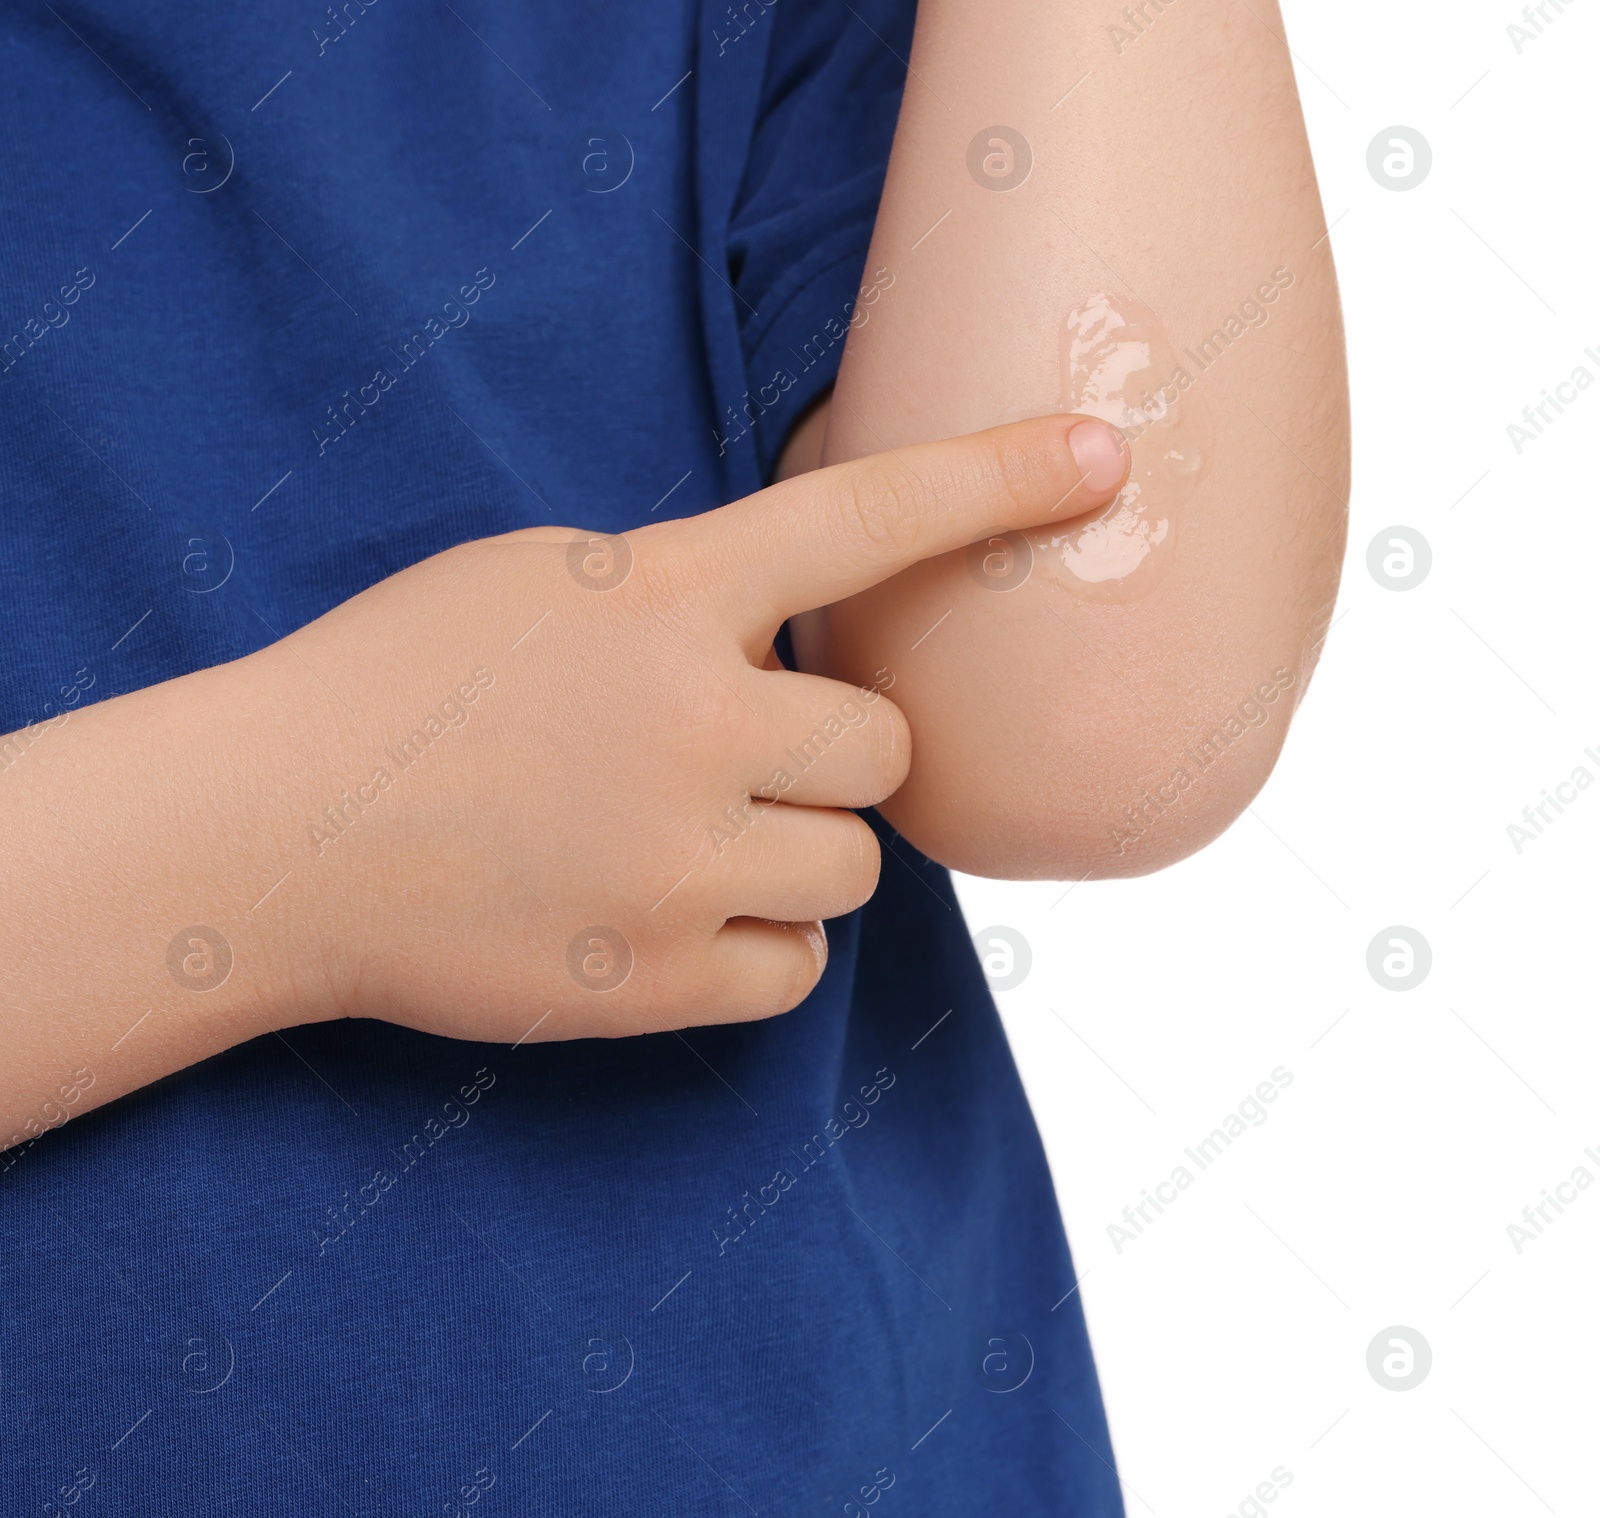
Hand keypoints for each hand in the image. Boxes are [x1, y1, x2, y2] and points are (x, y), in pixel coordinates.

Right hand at [211, 415, 1124, 1043]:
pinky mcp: (649, 981)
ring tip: (692, 843)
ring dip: (799, 854)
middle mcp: (689, 724)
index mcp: (657, 596)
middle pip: (887, 751)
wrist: (272, 833)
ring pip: (854, 871)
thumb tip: (809, 652)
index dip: (998, 478)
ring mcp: (673, 862)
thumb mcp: (543, 585)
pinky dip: (762, 947)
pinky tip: (675, 917)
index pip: (866, 518)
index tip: (1103, 456)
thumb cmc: (398, 684)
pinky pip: (797, 972)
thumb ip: (684, 602)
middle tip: (757, 759)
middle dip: (843, 757)